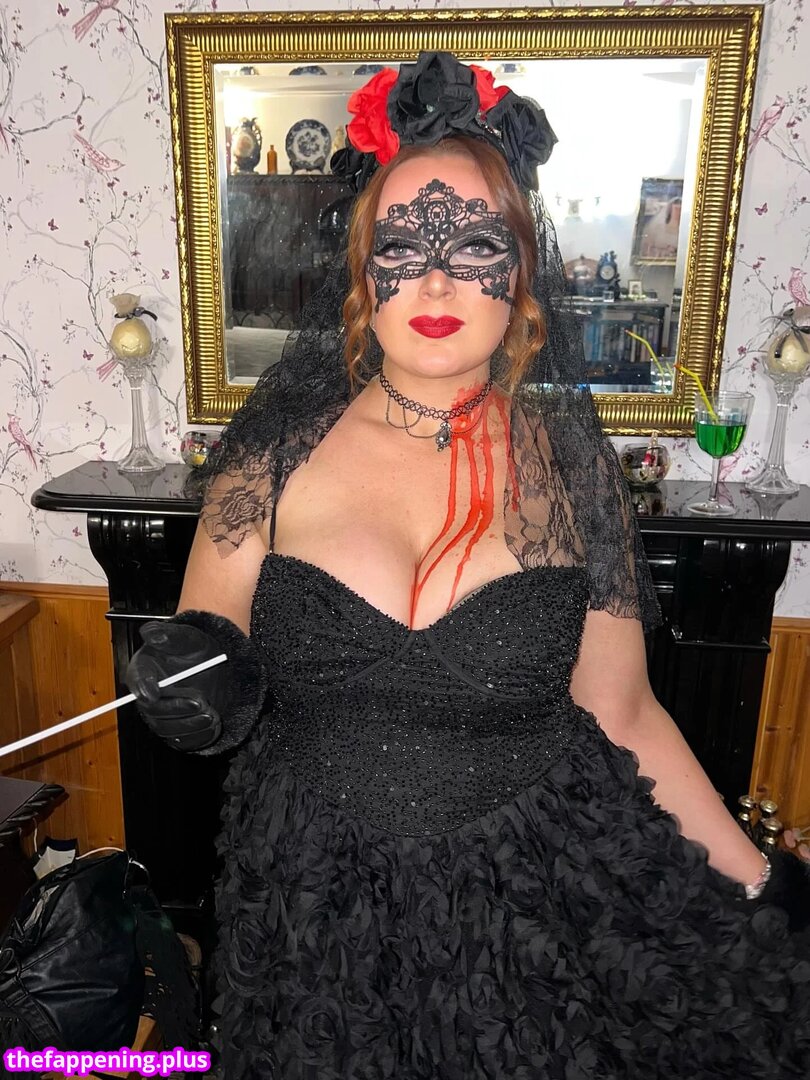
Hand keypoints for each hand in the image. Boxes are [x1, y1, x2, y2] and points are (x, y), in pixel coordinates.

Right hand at [126, 621, 223, 751]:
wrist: (215, 664)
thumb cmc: (194, 649)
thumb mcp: (185, 636)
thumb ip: (167, 634)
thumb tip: (150, 633)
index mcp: (143, 671)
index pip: (136, 681)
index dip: (142, 688)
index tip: (154, 692)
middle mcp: (149, 696)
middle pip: (152, 710)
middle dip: (176, 709)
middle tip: (200, 702)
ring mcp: (162, 715)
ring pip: (167, 729)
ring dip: (190, 724)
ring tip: (211, 714)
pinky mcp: (177, 729)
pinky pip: (182, 740)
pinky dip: (198, 735)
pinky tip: (212, 723)